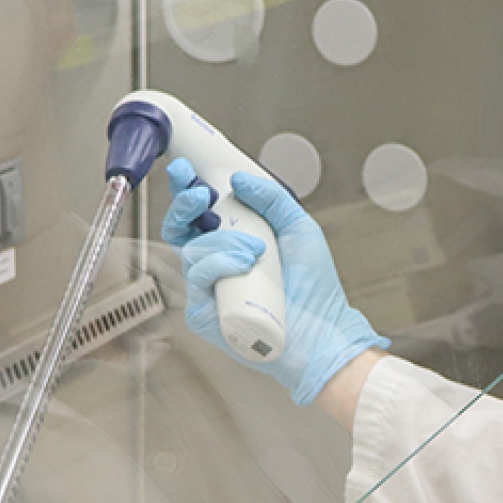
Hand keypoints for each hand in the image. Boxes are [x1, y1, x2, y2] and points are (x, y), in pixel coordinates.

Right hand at [162, 158, 387, 405]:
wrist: (323, 332)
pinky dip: (221, 266)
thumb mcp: (299, 229)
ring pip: (192, 252)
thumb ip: (273, 199)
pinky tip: (244, 265)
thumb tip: (240, 179)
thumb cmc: (314, 288)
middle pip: (179, 229)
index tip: (186, 170)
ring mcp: (209, 289)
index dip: (186, 189)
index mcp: (233, 241)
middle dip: (184, 205)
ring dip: (223, 242)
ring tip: (256, 249)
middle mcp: (217, 264)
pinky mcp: (205, 314)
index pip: (199, 212)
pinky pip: (200, 279)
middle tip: (199, 194)